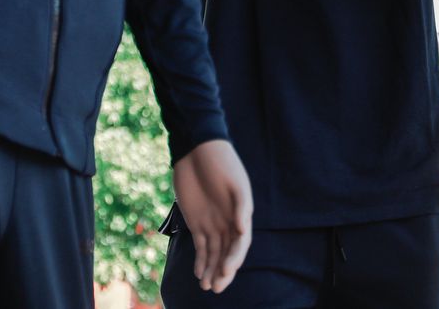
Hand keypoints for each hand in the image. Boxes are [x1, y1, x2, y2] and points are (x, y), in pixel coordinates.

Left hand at [172, 138, 252, 292]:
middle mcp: (228, 221)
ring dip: (211, 270)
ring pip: (214, 253)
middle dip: (223, 271)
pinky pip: (200, 246)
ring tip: (206, 287)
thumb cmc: (220, 162)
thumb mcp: (234, 181)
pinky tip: (198, 274)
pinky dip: (200, 261)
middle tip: (216, 288)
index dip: (234, 258)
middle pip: (227, 252)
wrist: (197, 150)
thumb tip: (242, 228)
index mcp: (241, 213)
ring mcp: (212, 223)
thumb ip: (240, 205)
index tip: (226, 270)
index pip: (240, 242)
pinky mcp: (197, 222)